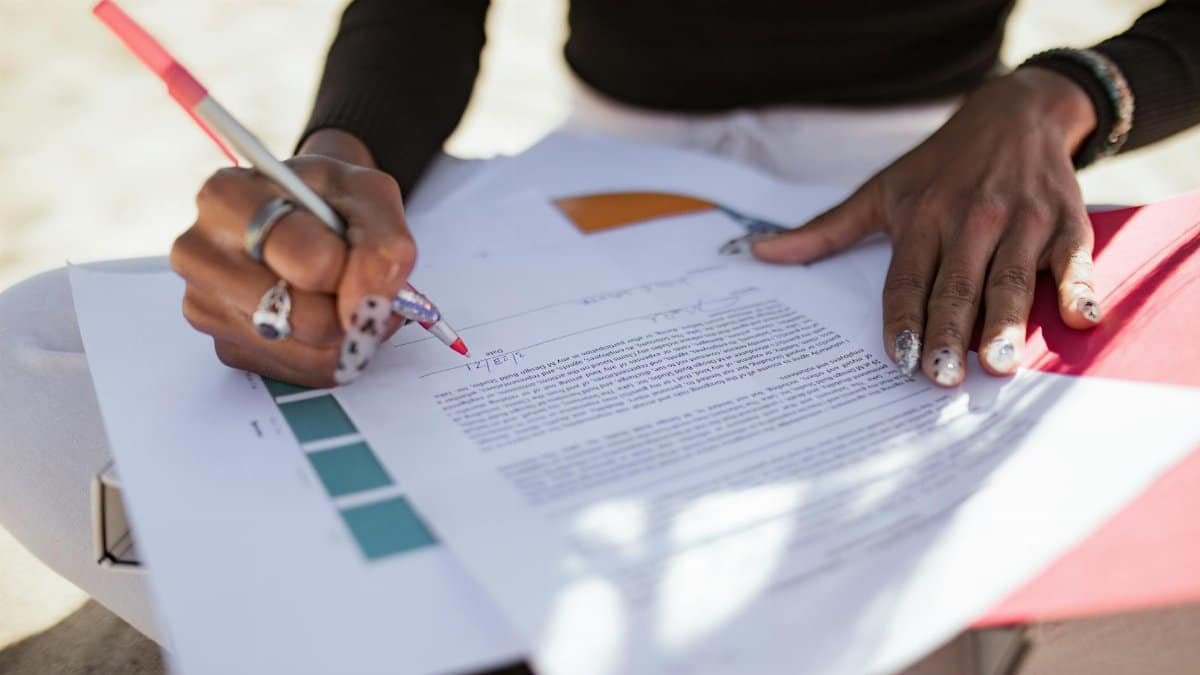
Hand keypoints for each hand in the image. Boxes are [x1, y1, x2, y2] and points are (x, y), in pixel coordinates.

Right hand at [170, 131, 413, 386]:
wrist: (302, 211)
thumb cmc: (329, 199)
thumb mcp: (369, 194)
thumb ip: (383, 245)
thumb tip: (363, 307)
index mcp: (228, 198)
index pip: (314, 263)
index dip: (358, 269)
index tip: (364, 255)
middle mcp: (201, 254)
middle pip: (308, 318)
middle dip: (351, 307)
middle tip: (357, 281)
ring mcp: (207, 306)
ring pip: (308, 352)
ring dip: (346, 334)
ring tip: (346, 296)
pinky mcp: (226, 346)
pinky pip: (300, 371)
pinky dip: (330, 353)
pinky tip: (326, 318)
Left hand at [753, 68, 1101, 385]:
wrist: (1015, 112)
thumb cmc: (939, 166)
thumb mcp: (880, 191)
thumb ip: (825, 231)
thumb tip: (758, 253)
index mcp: (921, 219)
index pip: (907, 280)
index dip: (903, 320)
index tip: (899, 360)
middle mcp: (970, 219)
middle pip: (957, 286)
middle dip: (948, 332)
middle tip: (942, 377)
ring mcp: (1020, 220)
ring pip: (1011, 278)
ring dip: (1005, 322)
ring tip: (998, 363)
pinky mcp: (1065, 220)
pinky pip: (1072, 258)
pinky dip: (1078, 286)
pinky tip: (1079, 317)